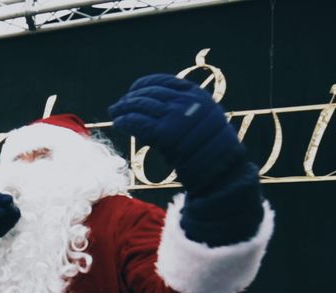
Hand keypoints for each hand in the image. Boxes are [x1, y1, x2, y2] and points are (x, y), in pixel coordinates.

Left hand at [108, 74, 244, 192]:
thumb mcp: (203, 119)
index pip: (163, 81)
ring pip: (140, 106)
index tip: (133, 90)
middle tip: (118, 105)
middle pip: (149, 93)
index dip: (144, 84)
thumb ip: (183, 109)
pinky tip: (118, 124)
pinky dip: (124, 121)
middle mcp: (185, 101)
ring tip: (115, 113)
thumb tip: (155, 106)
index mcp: (196, 94)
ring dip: (123, 108)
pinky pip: (137, 122)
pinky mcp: (164, 133)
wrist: (220, 169)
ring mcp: (174, 116)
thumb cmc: (212, 149)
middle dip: (130, 98)